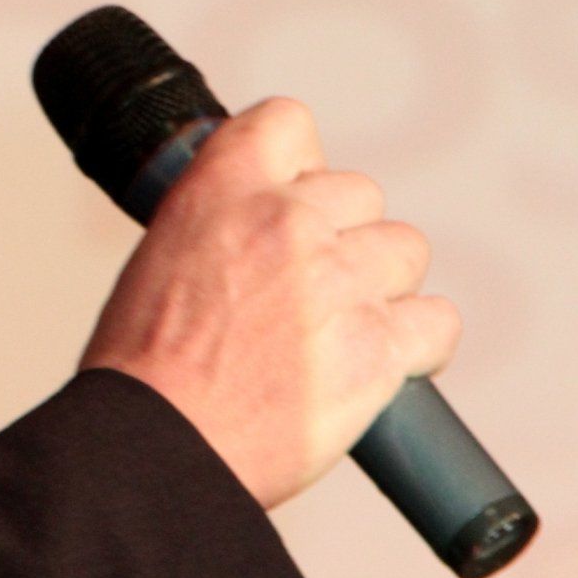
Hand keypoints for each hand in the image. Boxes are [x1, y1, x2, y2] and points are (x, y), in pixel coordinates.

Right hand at [80, 96, 460, 508]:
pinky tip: (387, 366)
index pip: (289, 123)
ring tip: (340, 336)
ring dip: (382, 288)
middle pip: (360, 195)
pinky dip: (420, 345)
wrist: (151, 454)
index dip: (296, 166)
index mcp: (221, 189)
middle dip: (341, 239)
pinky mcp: (376, 348)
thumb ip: (217, 229)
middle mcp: (286, 222)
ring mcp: (338, 283)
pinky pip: (437, 321)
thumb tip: (254, 239)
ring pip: (404, 250)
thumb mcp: (157, 261)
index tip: (289, 201)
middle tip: (305, 295)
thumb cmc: (140, 377)